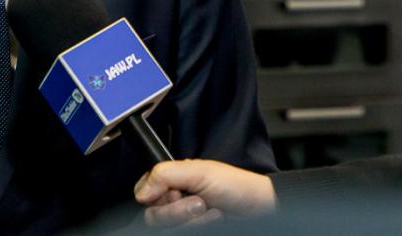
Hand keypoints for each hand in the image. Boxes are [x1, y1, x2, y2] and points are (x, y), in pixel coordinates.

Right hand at [134, 159, 277, 227]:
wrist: (260, 208)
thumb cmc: (236, 186)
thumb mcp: (199, 172)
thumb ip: (166, 174)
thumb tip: (141, 192)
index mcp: (173, 180)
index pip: (143, 192)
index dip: (155, 195)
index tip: (174, 192)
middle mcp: (174, 200)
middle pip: (153, 215)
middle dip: (177, 210)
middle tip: (199, 201)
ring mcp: (184, 219)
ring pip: (167, 228)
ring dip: (191, 220)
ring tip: (211, 210)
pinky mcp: (192, 230)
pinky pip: (181, 234)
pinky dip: (199, 227)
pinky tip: (214, 219)